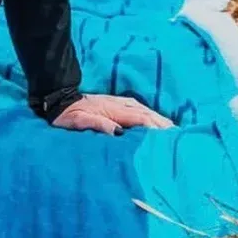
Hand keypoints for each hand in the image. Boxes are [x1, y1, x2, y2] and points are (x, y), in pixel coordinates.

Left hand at [52, 94, 172, 136]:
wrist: (60, 100)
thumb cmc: (68, 115)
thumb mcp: (78, 122)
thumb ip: (97, 125)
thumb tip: (117, 132)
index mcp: (112, 109)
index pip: (139, 118)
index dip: (154, 127)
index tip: (168, 136)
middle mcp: (118, 104)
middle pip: (145, 113)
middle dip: (161, 123)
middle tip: (177, 134)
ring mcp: (117, 102)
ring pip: (143, 109)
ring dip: (158, 118)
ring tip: (172, 129)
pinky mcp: (115, 103)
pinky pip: (137, 108)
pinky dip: (149, 114)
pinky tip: (155, 119)